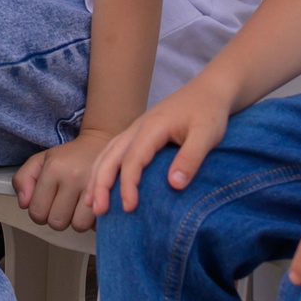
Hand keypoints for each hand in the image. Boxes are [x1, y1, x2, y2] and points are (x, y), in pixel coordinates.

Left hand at [12, 130, 115, 232]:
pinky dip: (92, 221)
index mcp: (53, 168)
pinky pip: (96, 223)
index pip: (37, 211)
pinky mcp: (110, 196)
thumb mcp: (41, 160)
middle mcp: (73, 177)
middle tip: (62, 205)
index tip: (46, 205)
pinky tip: (89, 208)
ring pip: (77, 226)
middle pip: (57, 222)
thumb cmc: (69, 156)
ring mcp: (93, 186)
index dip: (39, 213)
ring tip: (76, 206)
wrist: (100, 143)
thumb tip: (24, 204)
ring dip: (75, 220)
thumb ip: (23, 179)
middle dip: (57, 218)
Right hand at [81, 82, 234, 222]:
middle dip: (101, 183)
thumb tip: (174, 185)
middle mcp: (138, 127)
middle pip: (111, 156)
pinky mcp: (138, 133)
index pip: (133, 159)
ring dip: (97, 177)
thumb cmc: (210, 112)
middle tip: (98, 210)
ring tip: (91, 202)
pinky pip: (114, 151)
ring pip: (108, 153)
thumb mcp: (207, 134)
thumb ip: (191, 158)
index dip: (128, 184)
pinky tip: (101, 183)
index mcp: (153, 127)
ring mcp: (135, 129)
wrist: (209, 90)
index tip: (129, 207)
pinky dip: (103, 168)